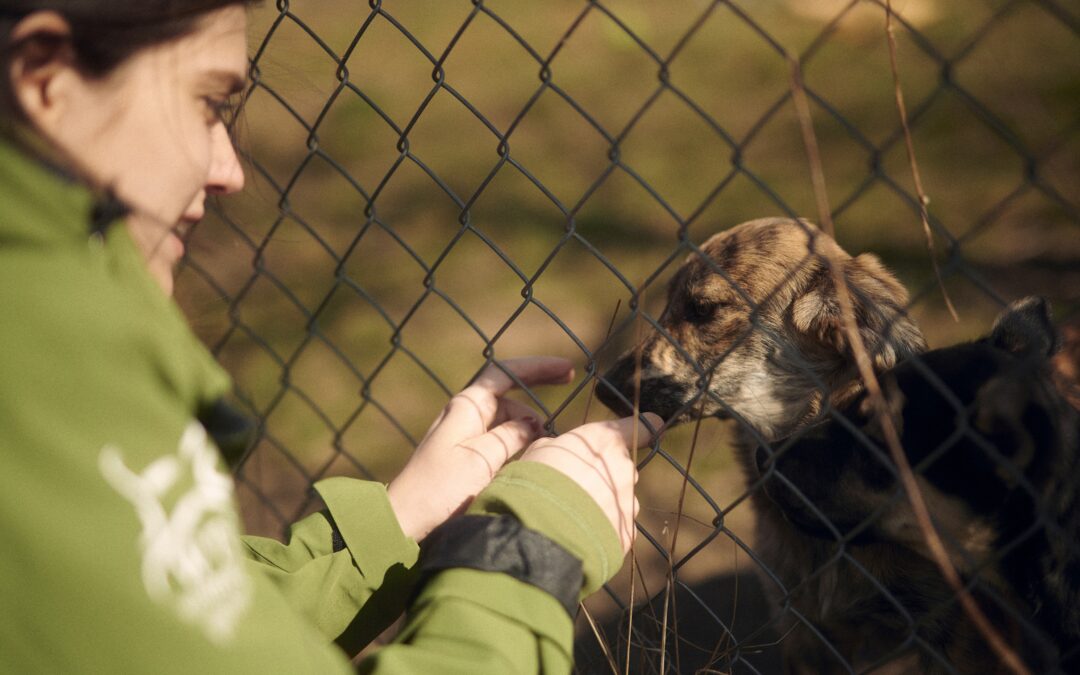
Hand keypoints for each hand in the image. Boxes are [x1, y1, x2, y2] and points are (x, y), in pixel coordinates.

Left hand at [387, 357, 573, 540]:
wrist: (407, 522)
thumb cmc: (440, 488)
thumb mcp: (482, 458)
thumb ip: (511, 436)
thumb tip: (533, 423)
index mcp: (467, 406)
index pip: (505, 373)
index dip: (537, 368)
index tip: (567, 369)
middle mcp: (466, 416)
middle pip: (509, 396)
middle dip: (537, 394)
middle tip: (570, 387)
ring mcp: (466, 437)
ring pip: (507, 422)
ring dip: (529, 426)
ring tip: (553, 441)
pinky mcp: (467, 460)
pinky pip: (501, 442)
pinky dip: (519, 443)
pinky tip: (535, 456)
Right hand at [519, 414, 660, 553]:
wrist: (542, 532)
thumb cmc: (535, 482)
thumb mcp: (539, 451)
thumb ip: (561, 447)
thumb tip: (562, 453)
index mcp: (605, 442)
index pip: (639, 426)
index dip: (646, 426)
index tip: (654, 424)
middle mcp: (624, 470)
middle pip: (621, 468)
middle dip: (605, 475)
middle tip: (576, 487)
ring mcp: (628, 503)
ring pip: (619, 499)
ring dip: (603, 504)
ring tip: (573, 515)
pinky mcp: (626, 533)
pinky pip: (616, 527)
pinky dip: (602, 529)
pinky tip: (580, 534)